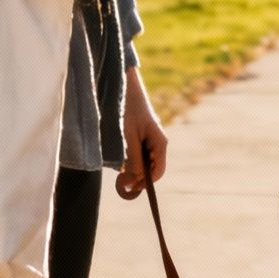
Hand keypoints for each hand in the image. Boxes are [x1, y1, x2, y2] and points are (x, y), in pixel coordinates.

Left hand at [117, 68, 167, 199]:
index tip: (130, 188)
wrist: (125, 89)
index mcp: (160, 143)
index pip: (157, 172)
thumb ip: (133, 158)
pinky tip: (120, 153)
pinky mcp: (142, 137)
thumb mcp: (129, 137)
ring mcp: (151, 140)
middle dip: (137, 176)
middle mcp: (158, 143)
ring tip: (118, 164)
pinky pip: (138, 154)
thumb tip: (135, 180)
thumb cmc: (128, 111)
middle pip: (151, 169)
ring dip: (131, 167)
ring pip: (143, 163)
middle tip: (121, 181)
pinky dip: (129, 158)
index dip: (145, 183)